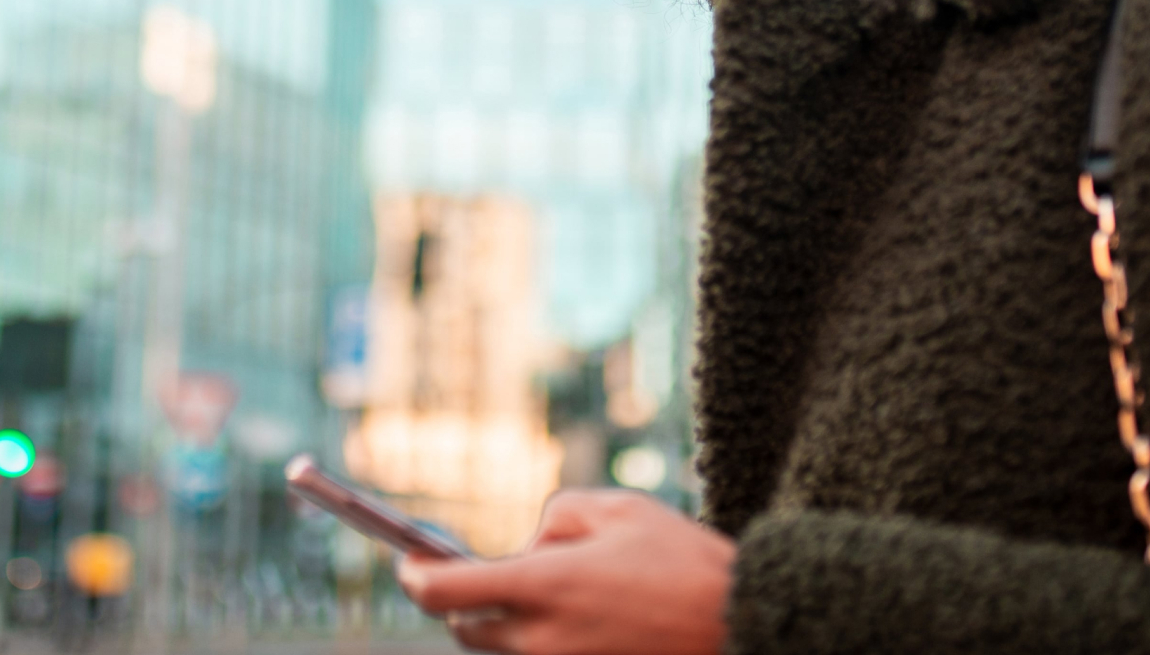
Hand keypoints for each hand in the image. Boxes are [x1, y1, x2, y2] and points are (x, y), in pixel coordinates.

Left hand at [397, 489, 734, 654]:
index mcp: (542, 587)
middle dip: (462, 600)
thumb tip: (528, 549)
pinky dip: (541, 641)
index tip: (409, 563)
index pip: (440, 593)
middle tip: (475, 574)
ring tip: (546, 593)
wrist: (740, 624)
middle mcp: (541, 639)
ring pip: (503, 651)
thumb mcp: (618, 509)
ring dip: (507, 622)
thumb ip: (556, 518)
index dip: (415, 576)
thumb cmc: (683, 560)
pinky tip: (577, 615)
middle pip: (464, 629)